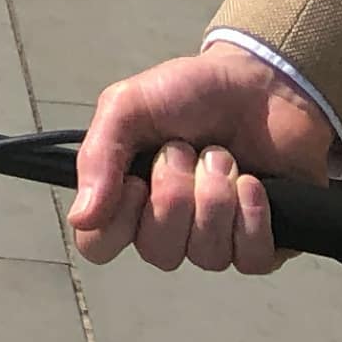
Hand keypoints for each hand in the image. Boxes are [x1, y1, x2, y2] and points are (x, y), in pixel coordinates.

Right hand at [70, 44, 337, 273]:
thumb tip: (80, 217)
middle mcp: (168, 227)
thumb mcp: (130, 104)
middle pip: (158, 253)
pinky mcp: (261, 245)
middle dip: (176, 193)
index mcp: (126, 195)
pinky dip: (251, 215)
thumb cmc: (189, 93)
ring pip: (207, 255)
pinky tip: (253, 183)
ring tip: (222, 155)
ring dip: (215, 194)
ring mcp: (215, 240)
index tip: (135, 180)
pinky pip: (250, 258)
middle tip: (185, 150)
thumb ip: (99, 155)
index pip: (98, 245)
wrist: (259, 83)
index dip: (117, 221)